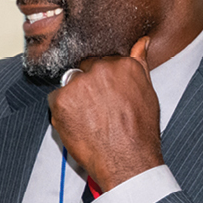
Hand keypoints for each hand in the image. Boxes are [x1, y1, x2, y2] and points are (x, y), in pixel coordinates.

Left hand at [48, 36, 162, 191]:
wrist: (127, 160)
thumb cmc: (139, 132)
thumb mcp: (147, 93)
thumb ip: (140, 64)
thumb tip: (142, 42)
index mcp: (123, 64)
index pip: (104, 62)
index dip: (103, 81)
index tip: (106, 96)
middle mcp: (100, 69)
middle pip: (85, 69)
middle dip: (88, 86)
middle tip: (97, 110)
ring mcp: (79, 83)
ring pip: (70, 83)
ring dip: (74, 97)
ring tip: (89, 119)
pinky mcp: (61, 99)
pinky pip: (55, 99)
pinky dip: (62, 111)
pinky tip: (78, 124)